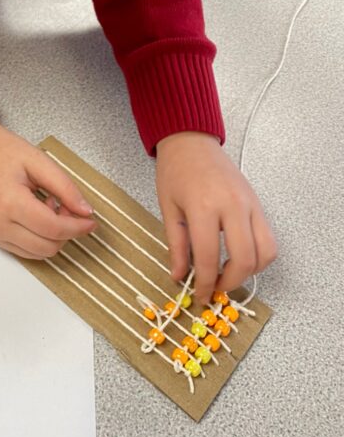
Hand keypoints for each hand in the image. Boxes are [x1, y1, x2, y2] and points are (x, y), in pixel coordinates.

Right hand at [0, 100, 95, 257]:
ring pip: (39, 253)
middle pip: (48, 246)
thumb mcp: (40, 161)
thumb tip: (86, 212)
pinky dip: (40, 239)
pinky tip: (38, 216)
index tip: (91, 221)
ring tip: (49, 207)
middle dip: (66, 231)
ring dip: (53, 236)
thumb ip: (66, 187)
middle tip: (67, 206)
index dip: (77, 227)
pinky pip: (27, 251)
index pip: (53, 228)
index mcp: (10, 202)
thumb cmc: (4, 152)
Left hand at [156, 131, 276, 303]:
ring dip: (250, 272)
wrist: (191, 142)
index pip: (210, 257)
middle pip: (244, 259)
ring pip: (265, 251)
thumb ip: (176, 245)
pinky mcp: (258, 203)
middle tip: (216, 289)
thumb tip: (179, 277)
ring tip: (229, 274)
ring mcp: (250, 204)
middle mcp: (232, 205)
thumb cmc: (175, 171)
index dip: (205, 283)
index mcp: (204, 206)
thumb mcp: (168, 208)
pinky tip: (240, 257)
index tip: (200, 295)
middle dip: (230, 283)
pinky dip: (259, 255)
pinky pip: (269, 238)